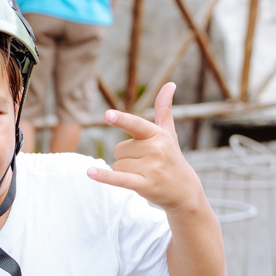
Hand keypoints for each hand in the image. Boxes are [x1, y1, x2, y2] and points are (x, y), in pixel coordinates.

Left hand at [86, 83, 203, 210]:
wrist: (185, 191)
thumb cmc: (171, 158)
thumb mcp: (168, 133)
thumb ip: (164, 109)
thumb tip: (170, 84)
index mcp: (157, 134)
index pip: (135, 125)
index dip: (120, 120)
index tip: (107, 114)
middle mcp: (155, 149)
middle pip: (118, 150)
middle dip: (127, 158)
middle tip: (145, 164)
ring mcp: (151, 168)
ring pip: (117, 165)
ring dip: (125, 172)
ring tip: (144, 175)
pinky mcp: (145, 185)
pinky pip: (119, 178)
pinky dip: (104, 177)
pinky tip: (90, 172)